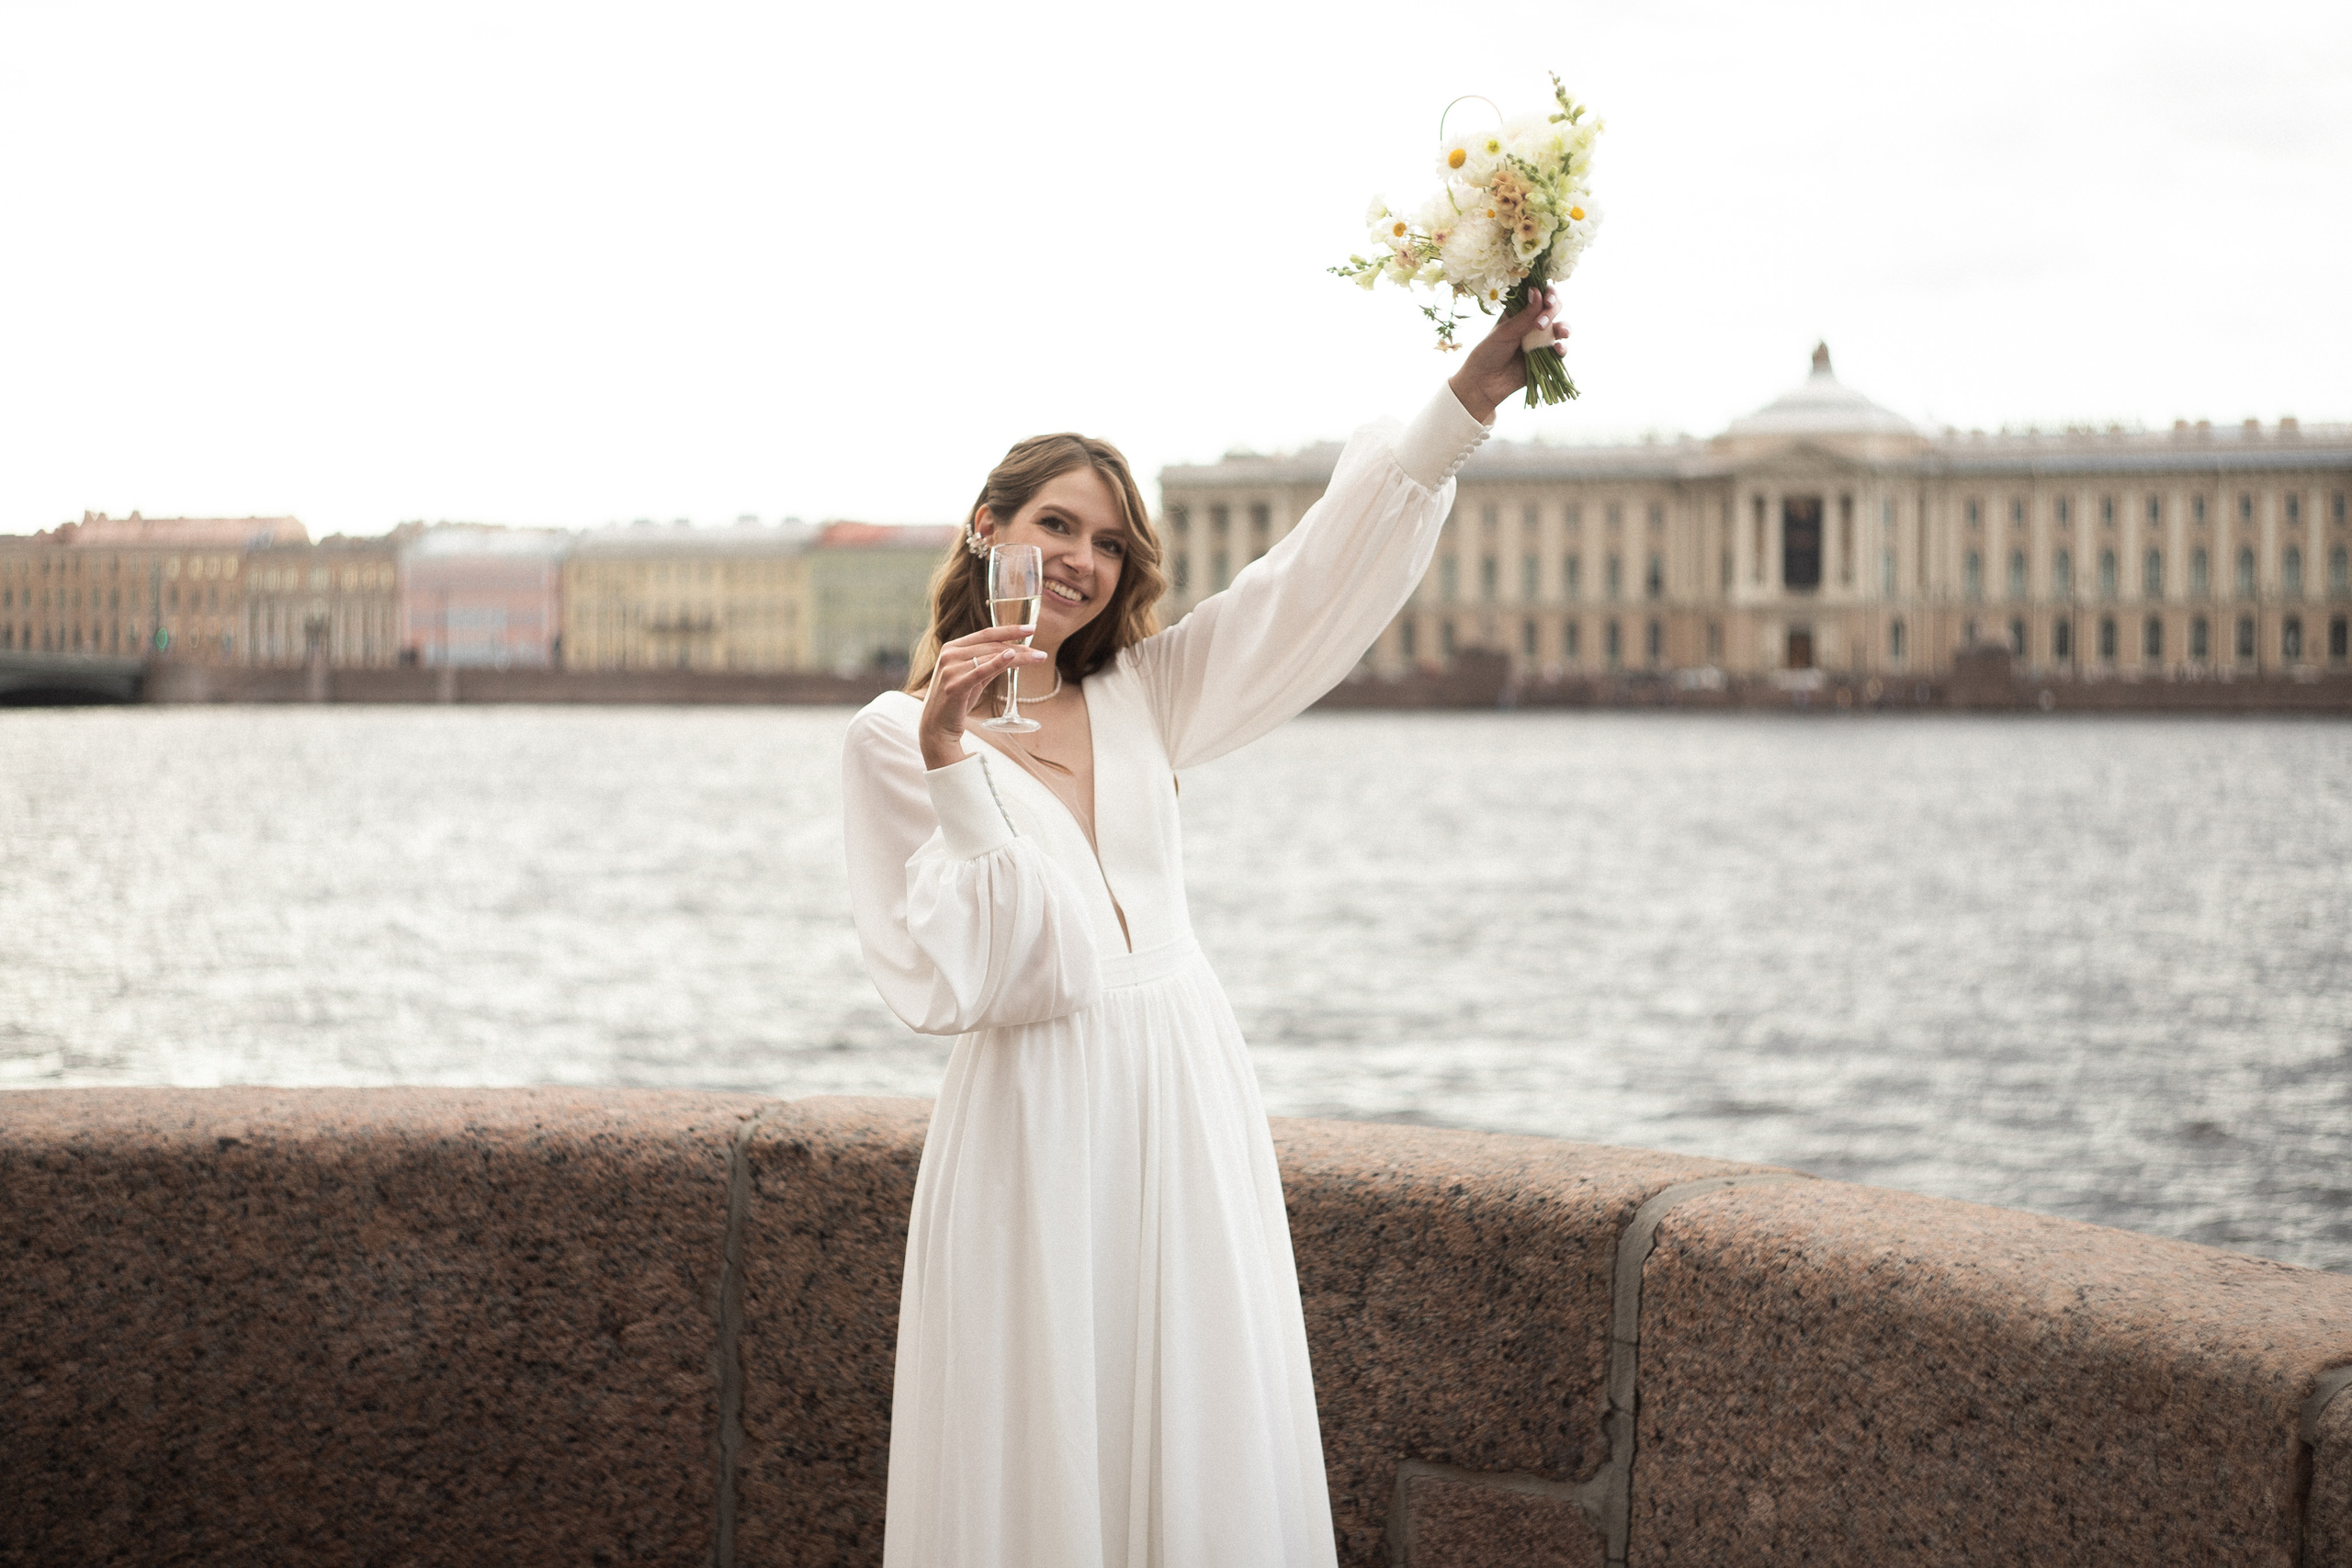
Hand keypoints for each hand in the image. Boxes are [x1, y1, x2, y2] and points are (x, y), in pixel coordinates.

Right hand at [918, 625, 1049, 769]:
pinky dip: (996, 662)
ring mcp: (950, 669)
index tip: (1031, 628)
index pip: (986, 633)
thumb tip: (1013, 654)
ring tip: (1038, 658)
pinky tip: (1012, 656)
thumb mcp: (974, 679)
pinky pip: (980, 671)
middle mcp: (949, 654)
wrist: (936, 728)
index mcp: (952, 648)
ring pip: (991, 657)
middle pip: (991, 645)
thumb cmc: (956, 702)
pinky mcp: (954, 686)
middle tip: (1041, 652)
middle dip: (1019, 647)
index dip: (1009, 629)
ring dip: (1018, 656)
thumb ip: (990, 665)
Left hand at [1448, 285, 1568, 422]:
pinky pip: (1560, 350)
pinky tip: (1558, 349)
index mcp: (1519, 312)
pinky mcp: (1546, 358)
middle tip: (1540, 323)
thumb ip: (1523, 316)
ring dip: (1563, 327)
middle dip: (1552, 311)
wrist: (1484, 384)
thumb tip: (1537, 291)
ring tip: (1559, 333)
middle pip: (1553, 308)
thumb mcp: (1504, 332)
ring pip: (1561, 327)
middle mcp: (1532, 323)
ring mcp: (1540, 340)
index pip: (1538, 295)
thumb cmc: (1488, 354)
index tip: (1546, 297)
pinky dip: (1563, 348)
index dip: (1547, 292)